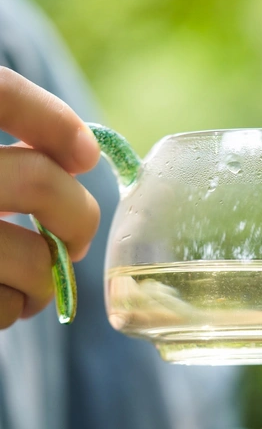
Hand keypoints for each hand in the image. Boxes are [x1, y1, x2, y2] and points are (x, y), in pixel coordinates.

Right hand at [0, 68, 99, 326]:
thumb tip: (82, 154)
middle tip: (78, 238)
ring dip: (47, 277)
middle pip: (38, 182)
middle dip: (78, 217)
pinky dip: (12, 309)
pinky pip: (2, 304)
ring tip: (33, 281)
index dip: (50, 119)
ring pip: (32, 257)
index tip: (87, 153)